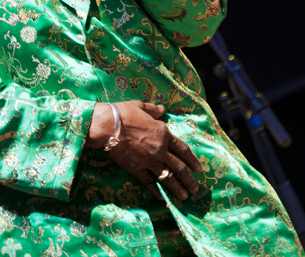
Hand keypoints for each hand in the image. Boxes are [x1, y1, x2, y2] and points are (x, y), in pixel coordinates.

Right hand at [87, 101, 202, 200]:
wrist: (106, 126)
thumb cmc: (123, 113)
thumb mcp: (141, 106)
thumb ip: (153, 110)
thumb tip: (162, 108)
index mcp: (163, 133)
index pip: (183, 149)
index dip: (192, 160)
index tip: (199, 169)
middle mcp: (159, 149)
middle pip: (178, 168)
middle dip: (188, 180)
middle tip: (195, 189)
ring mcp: (148, 161)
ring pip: (167, 178)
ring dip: (177, 188)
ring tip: (184, 196)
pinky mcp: (136, 169)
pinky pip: (149, 182)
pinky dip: (156, 190)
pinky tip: (162, 197)